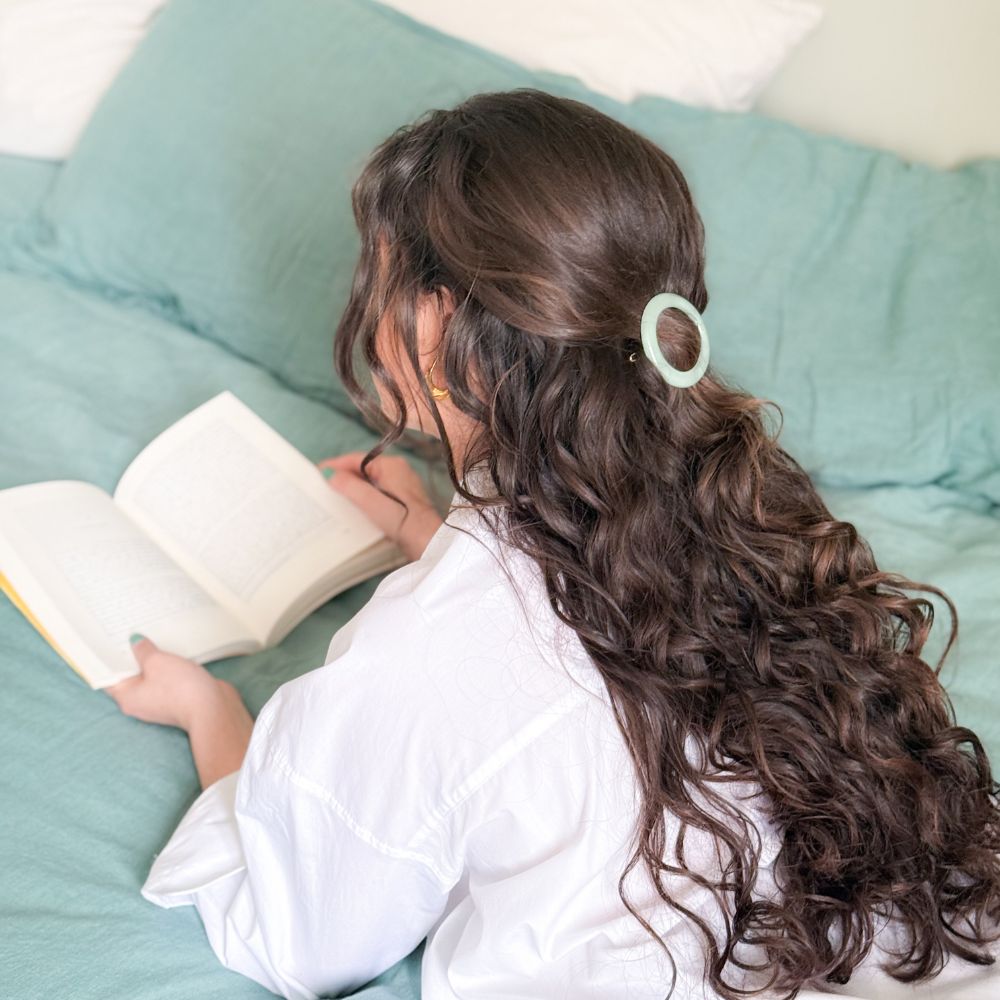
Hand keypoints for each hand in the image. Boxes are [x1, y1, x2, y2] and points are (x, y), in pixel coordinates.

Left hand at [106, 635, 255, 788]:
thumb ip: (144, 650)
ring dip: (153, 660)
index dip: (109, 658)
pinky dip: (167, 667)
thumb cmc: (180, 689)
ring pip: (150, 676)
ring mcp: (160, 700)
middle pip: (130, 675)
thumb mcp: (157, 662)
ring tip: (152, 638)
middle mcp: (141, 702)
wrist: (212, 708)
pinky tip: (172, 653)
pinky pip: (167, 678)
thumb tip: (136, 643)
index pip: (110, 676)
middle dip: (132, 655)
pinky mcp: (177, 697)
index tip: (109, 640)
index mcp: (127, 697)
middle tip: (131, 634)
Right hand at [318, 452, 443, 561]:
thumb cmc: (402, 521)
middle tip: (321, 487)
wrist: (429, 543)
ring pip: (369, 482)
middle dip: (343, 478)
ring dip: (352, 489)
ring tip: (332, 498)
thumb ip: (351, 487)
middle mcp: (398, 471)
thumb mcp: (372, 502)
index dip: (335, 465)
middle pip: (363, 470)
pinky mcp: (402, 501)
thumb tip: (330, 476)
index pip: (357, 459)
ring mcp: (401, 486)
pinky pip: (377, 493)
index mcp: (391, 465)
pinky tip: (353, 509)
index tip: (316, 473)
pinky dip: (363, 498)